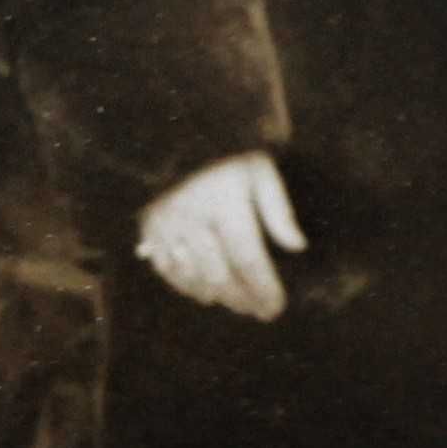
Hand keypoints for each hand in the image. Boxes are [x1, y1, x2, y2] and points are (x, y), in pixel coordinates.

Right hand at [135, 151, 304, 321]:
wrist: (176, 136)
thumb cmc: (226, 155)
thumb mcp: (259, 171)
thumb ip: (278, 210)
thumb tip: (297, 246)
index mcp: (224, 203)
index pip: (248, 260)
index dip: (263, 289)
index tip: (276, 307)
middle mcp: (193, 219)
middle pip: (220, 276)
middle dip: (242, 299)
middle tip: (258, 310)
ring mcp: (167, 226)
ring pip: (193, 278)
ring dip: (218, 297)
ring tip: (238, 303)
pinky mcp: (149, 229)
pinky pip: (167, 270)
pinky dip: (187, 286)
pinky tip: (206, 293)